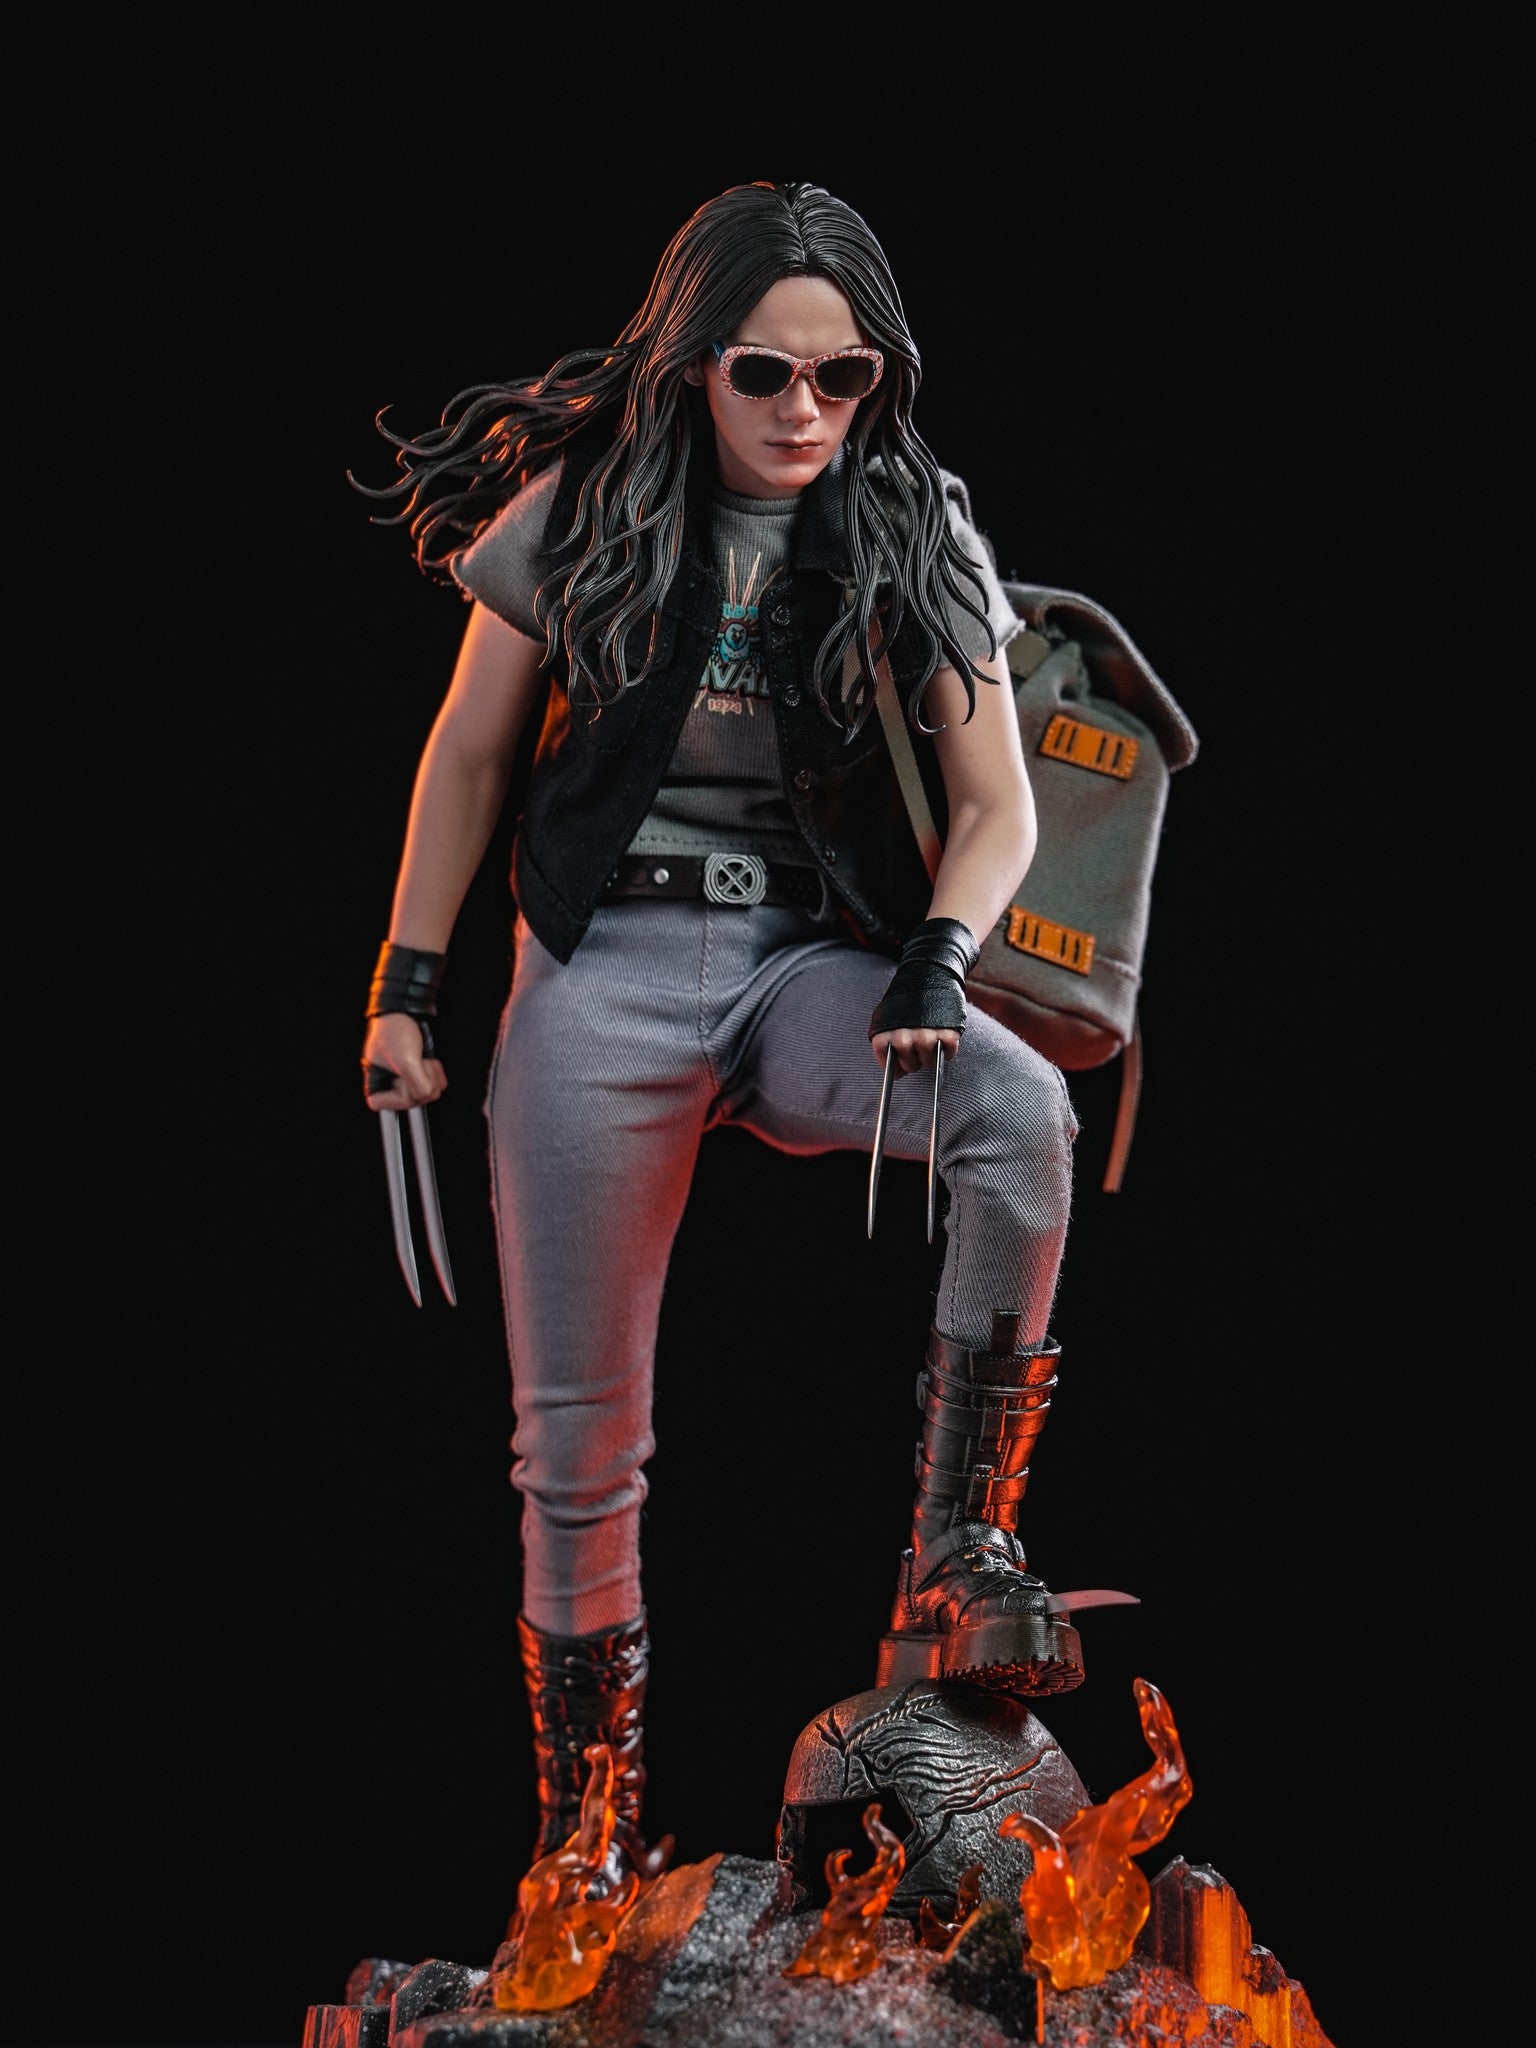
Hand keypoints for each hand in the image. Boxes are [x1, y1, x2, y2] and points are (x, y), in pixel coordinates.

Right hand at [362, 1010, 446, 1111]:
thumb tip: (427, 1095)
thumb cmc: (395, 1030)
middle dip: (421, 1078)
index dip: (401, 1094)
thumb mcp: (405, 1061)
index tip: (402, 1077)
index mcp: (375, 1085)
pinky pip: (436, 1085)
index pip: (388, 1106)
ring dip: (430, 1073)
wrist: (405, 1010)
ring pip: (428, 1094)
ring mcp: (406, 1080)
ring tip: (420, 1057)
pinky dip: (437, 1072)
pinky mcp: (419, 1074)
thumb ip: (416, 1085)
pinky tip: (427, 1059)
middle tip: (415, 1062)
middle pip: (414, 1101)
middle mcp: (389, 1085)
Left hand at [867, 917, 977, 1074]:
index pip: (889, 1067)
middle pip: (911, 1066)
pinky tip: (944, 1035)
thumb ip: (887, 1044)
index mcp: (885, 1034)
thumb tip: (897, 1075)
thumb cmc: (906, 1000)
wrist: (929, 971)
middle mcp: (903, 1038)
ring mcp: (926, 1036)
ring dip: (931, 1055)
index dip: (897, 1067)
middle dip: (914, 1060)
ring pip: (930, 1063)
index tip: (901, 1062)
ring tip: (930, 1039)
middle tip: (918, 1045)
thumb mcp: (887, 1018)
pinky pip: (949, 1054)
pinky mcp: (948, 1033)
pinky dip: (949, 1050)